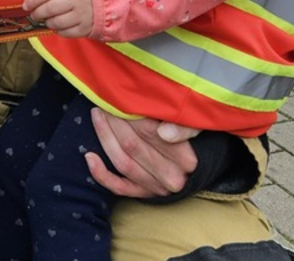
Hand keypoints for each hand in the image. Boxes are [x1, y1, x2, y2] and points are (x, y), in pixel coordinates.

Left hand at [23, 0, 93, 37]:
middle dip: (38, 13)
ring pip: (57, 22)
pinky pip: (66, 33)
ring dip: (48, 22)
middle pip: (50, 8)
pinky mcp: (87, 28)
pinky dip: (59, 31)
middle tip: (34, 14)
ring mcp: (83, 15)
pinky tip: (59, 27)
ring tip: (47, 20)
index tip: (26, 5)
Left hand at [85, 108, 200, 197]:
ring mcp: (157, 189)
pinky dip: (101, 174)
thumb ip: (186, 126)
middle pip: (133, 146)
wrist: (204, 165)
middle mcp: (172, 178)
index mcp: (187, 158)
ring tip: (97, 116)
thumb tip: (165, 132)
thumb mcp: (199, 126)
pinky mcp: (146, 195)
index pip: (149, 132)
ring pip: (123, 163)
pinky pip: (119, 187)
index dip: (129, 114)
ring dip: (105, 139)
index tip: (116, 97)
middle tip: (103, 102)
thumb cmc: (197, 138)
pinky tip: (89, 156)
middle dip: (113, 122)